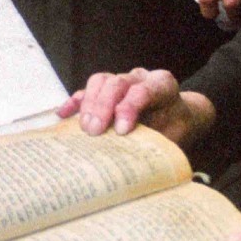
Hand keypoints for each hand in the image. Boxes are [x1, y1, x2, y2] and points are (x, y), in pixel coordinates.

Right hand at [56, 67, 215, 143]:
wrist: (178, 116)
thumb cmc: (175, 128)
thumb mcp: (174, 135)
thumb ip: (156, 142)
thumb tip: (134, 163)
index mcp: (163, 85)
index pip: (144, 90)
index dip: (130, 108)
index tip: (122, 131)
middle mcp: (141, 78)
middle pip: (118, 82)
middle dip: (104, 106)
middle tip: (95, 132)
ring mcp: (122, 80)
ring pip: (101, 80)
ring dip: (89, 103)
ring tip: (83, 128)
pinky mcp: (106, 90)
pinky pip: (87, 90)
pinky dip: (75, 102)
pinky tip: (62, 115)